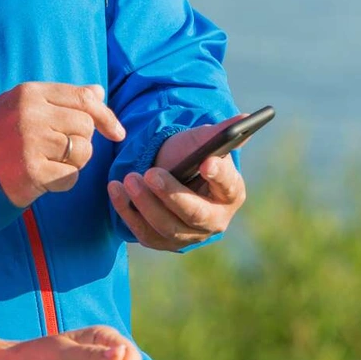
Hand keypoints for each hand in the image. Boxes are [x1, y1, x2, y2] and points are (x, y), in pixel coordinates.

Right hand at [0, 82, 125, 207]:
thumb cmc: (3, 134)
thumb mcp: (26, 105)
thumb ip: (62, 97)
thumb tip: (98, 92)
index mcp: (30, 92)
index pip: (83, 99)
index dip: (106, 116)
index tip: (117, 132)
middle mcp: (30, 114)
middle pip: (86, 126)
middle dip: (81, 140)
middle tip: (58, 148)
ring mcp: (30, 143)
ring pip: (83, 152)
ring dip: (74, 162)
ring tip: (51, 161)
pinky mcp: (32, 171)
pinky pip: (71, 176)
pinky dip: (64, 181)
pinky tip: (45, 177)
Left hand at [107, 118, 246, 250]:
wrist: (164, 171)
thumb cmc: (188, 156)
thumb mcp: (202, 140)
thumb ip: (221, 132)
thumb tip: (245, 117)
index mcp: (230, 192)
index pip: (228, 185)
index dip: (219, 175)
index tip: (206, 162)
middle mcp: (214, 220)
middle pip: (195, 214)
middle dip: (171, 194)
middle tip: (150, 174)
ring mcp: (189, 235)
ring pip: (167, 227)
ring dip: (145, 204)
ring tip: (127, 178)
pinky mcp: (163, 241)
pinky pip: (145, 233)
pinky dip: (128, 213)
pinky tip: (115, 190)